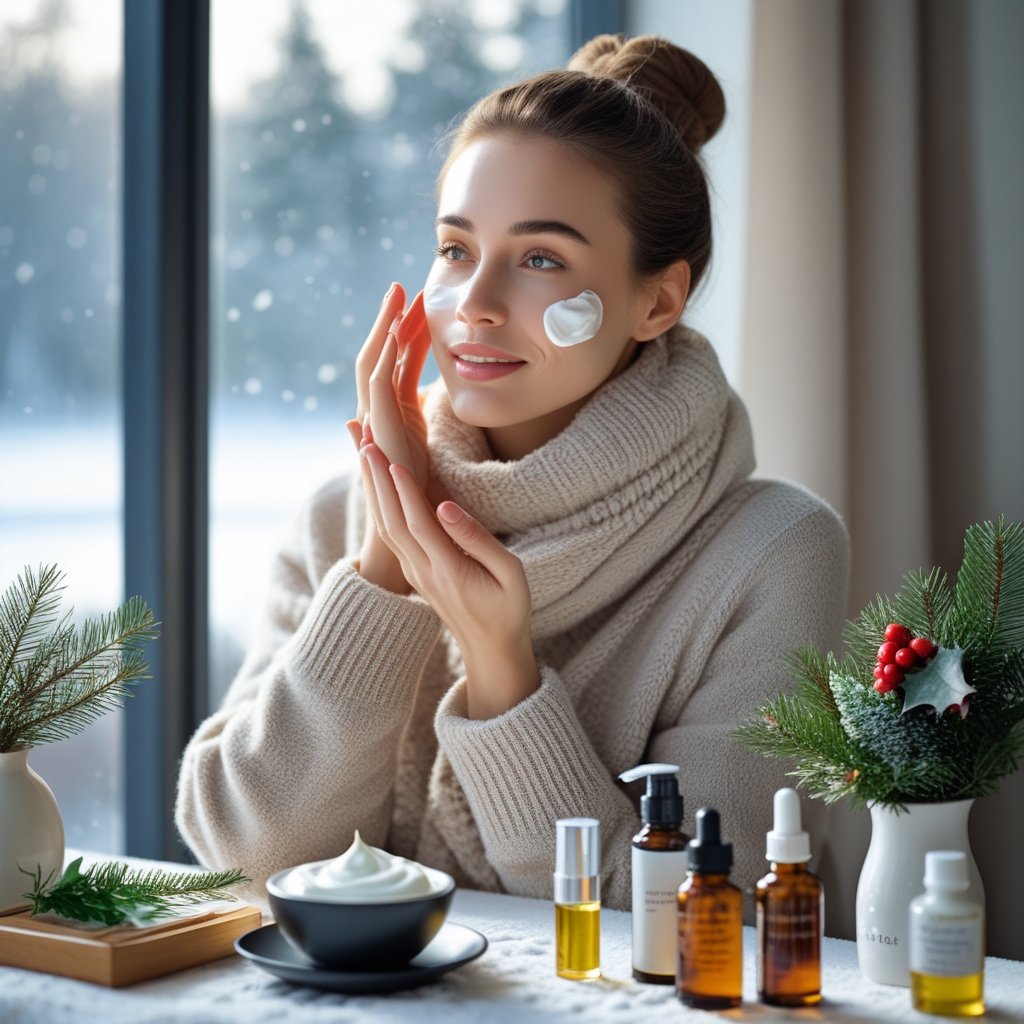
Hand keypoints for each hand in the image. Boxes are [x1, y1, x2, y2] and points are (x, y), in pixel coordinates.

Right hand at [347, 284, 433, 592]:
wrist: (412, 526)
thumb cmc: (426, 490)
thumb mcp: (431, 442)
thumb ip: (427, 410)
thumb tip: (428, 384)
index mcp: (390, 413)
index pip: (393, 361)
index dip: (404, 330)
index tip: (418, 301)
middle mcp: (377, 413)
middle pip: (378, 354)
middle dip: (388, 319)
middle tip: (402, 285)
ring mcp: (374, 421)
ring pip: (374, 362)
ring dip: (386, 328)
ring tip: (400, 297)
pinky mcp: (381, 431)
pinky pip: (378, 386)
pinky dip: (386, 357)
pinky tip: (399, 331)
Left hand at [359, 440, 539, 718]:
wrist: (490, 650)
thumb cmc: (508, 609)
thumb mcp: (509, 574)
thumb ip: (477, 539)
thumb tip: (446, 507)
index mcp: (447, 569)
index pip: (418, 523)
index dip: (404, 489)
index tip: (392, 456)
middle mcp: (422, 570)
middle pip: (391, 521)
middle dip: (378, 479)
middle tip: (365, 441)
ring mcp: (415, 572)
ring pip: (386, 526)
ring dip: (373, 488)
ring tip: (364, 451)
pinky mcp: (415, 571)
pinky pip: (391, 533)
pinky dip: (381, 503)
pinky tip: (378, 481)